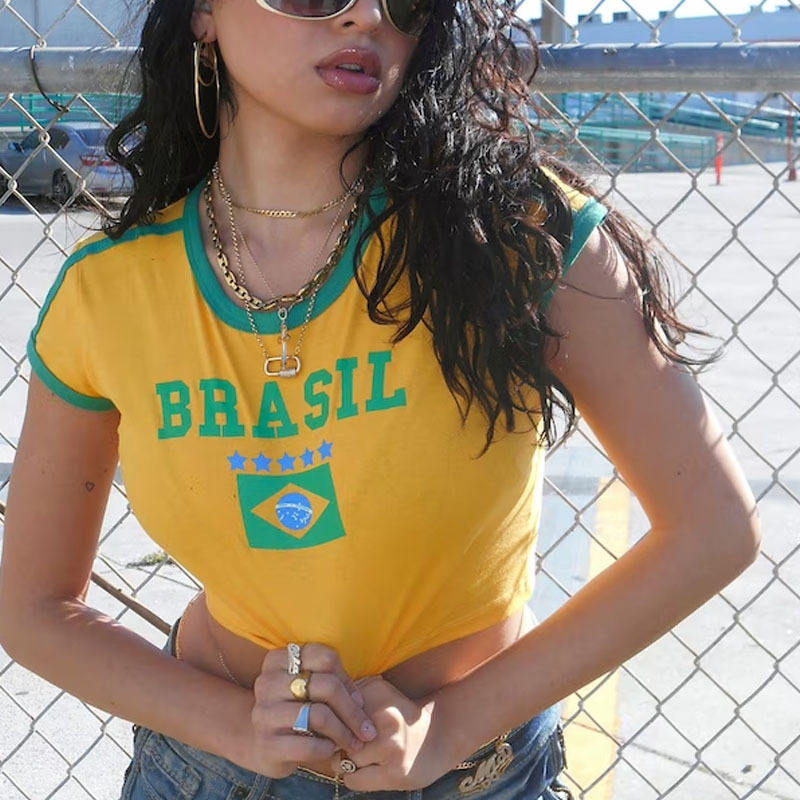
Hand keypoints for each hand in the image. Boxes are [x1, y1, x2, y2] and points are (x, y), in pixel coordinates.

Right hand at [234, 643, 378, 778]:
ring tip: (354, 742)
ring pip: (319, 715)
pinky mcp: (266, 744)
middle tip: (367, 730)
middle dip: (353, 711)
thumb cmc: (295, 710)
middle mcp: (267, 682)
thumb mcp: (308, 688)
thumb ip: (332, 682)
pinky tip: (331, 750)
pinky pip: (309, 746)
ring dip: (344, 732)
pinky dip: (327, 749)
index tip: (359, 700)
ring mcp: (264, 713)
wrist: (261, 744)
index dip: (347, 680)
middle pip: (327, 686)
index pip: (325, 658)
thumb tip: (360, 701)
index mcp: (279, 660)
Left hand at [328, 675, 455, 791]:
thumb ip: (350, 693)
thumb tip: (317, 704)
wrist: (437, 735)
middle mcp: (385, 719)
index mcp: (378, 693)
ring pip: (342, 759)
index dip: (325, 717)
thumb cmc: (398, 714)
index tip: (323, 721)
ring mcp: (390, 748)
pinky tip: (362, 768)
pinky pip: (352, 779)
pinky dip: (351, 775)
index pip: (333, 708)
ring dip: (342, 759)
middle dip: (332, 740)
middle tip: (336, 741)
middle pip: (335, 735)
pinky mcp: (394, 774)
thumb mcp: (377, 691)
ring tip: (351, 754)